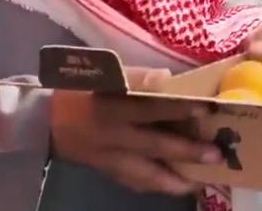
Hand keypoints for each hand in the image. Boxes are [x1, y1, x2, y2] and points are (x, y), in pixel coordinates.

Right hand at [50, 67, 218, 195]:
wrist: (45, 120)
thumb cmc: (81, 89)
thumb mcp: (105, 76)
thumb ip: (138, 79)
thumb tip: (169, 79)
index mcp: (112, 108)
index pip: (150, 108)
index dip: (178, 108)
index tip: (206, 107)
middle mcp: (113, 137)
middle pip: (154, 146)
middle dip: (187, 152)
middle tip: (216, 155)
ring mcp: (110, 159)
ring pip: (147, 175)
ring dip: (177, 179)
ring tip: (204, 180)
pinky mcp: (107, 171)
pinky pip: (136, 182)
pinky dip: (159, 185)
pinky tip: (179, 185)